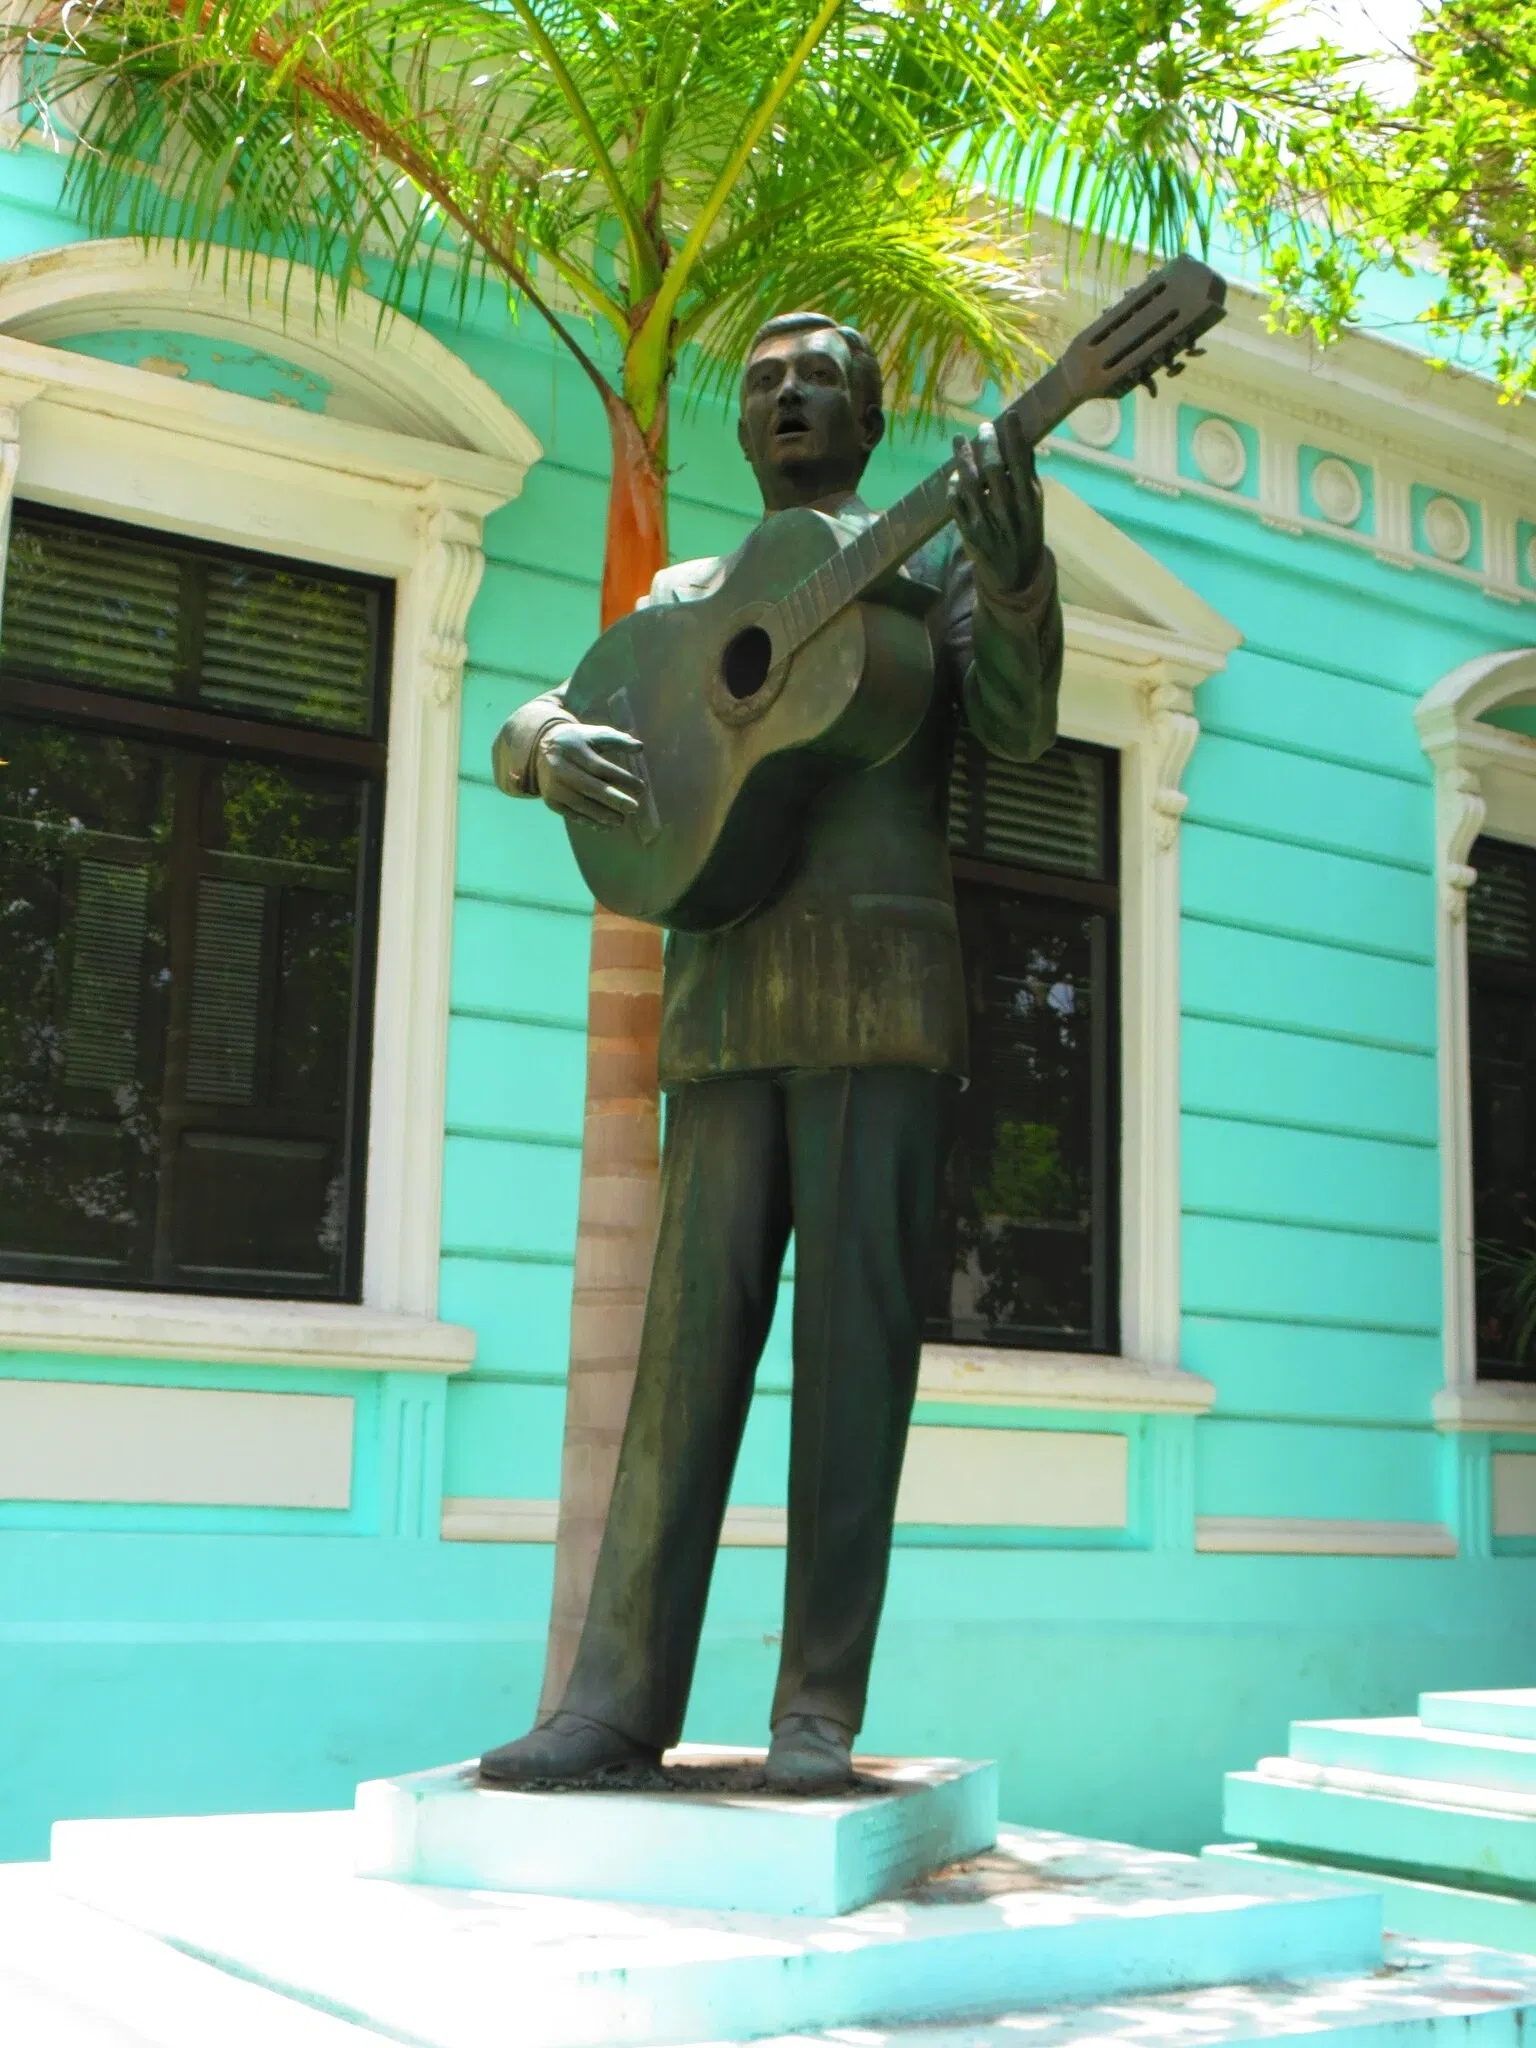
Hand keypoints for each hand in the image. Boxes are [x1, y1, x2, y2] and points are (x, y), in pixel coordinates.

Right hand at [534, 721, 646, 828]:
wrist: (540, 749)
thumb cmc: (577, 742)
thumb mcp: (594, 734)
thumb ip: (617, 740)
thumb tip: (640, 747)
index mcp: (573, 749)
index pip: (599, 766)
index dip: (621, 778)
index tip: (641, 788)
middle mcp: (560, 767)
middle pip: (589, 787)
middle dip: (613, 799)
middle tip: (634, 808)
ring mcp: (553, 786)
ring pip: (579, 803)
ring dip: (602, 814)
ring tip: (621, 820)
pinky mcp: (550, 800)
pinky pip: (571, 814)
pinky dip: (589, 822)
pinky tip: (605, 826)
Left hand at [948, 412, 1044, 596]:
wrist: (1014, 576)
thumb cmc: (1025, 532)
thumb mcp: (1034, 507)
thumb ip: (1027, 476)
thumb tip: (1021, 440)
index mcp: (1029, 503)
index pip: (1021, 463)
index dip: (1014, 437)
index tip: (1009, 416)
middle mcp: (1008, 511)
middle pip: (994, 470)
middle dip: (987, 444)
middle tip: (983, 426)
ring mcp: (986, 522)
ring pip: (970, 484)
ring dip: (962, 458)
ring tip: (959, 439)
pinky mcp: (968, 533)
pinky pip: (955, 504)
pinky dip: (952, 487)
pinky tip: (953, 474)